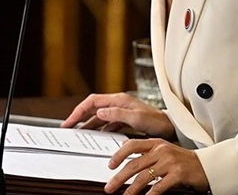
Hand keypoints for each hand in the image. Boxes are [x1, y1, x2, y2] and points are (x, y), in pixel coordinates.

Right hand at [60, 92, 175, 138]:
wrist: (169, 127)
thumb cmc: (155, 120)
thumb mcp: (135, 117)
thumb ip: (116, 114)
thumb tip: (98, 112)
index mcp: (118, 99)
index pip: (92, 102)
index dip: (79, 111)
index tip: (70, 121)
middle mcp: (117, 104)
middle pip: (92, 108)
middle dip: (79, 117)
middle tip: (68, 128)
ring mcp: (120, 112)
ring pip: (98, 117)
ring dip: (87, 125)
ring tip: (77, 134)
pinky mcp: (123, 120)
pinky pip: (106, 124)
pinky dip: (98, 130)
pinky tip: (94, 136)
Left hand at [104, 138, 208, 193]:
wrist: (206, 165)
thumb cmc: (183, 160)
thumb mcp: (164, 150)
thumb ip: (147, 151)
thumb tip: (124, 151)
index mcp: (156, 143)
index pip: (132, 145)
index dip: (119, 155)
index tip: (110, 166)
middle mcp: (162, 150)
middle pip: (134, 164)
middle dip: (119, 177)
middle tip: (110, 187)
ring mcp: (170, 162)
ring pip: (144, 177)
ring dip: (131, 189)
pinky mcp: (178, 174)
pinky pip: (159, 186)